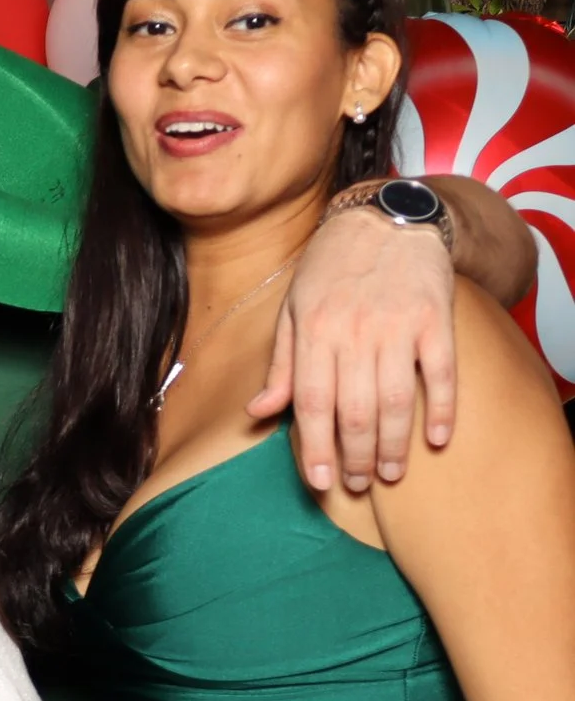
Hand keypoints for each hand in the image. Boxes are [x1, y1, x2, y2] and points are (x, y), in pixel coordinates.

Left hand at [255, 209, 455, 493]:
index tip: (321, 481)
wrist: (385, 218)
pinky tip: (436, 440)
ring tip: (391, 473)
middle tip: (359, 482)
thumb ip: (282, 364)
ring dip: (394, 445)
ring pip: (396, 401)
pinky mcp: (435, 320)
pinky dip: (440, 410)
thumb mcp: (293, 309)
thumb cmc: (331, 268)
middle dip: (356, 456)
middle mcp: (354, 332)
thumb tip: (259, 411)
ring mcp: (398, 327)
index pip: (312, 403)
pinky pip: (441, 374)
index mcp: (314, 332)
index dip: (315, 448)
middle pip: (355, 411)